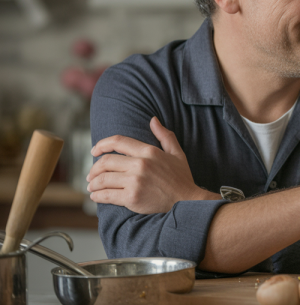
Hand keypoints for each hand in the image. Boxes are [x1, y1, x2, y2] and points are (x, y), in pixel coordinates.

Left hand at [87, 117, 212, 212]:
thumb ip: (165, 135)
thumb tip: (153, 120)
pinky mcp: (132, 197)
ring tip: (92, 186)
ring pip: (103, 179)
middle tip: (91, 175)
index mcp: (149, 151)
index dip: (102, 145)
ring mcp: (135, 181)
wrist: (187, 201)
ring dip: (93, 183)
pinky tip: (96, 196)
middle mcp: (140, 164)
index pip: (118, 142)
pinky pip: (107, 195)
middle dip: (94, 168)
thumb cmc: (181, 178)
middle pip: (106, 161)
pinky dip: (97, 196)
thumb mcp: (177, 153)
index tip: (94, 151)